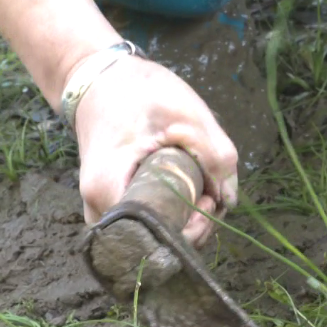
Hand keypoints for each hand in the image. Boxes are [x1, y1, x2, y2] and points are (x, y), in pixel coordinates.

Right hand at [71, 55, 238, 246]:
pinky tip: (188, 193)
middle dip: (193, 226)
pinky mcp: (114, 211)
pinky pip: (149, 227)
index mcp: (108, 190)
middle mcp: (100, 212)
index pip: (156, 236)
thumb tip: (228, 201)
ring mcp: (104, 215)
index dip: (191, 227)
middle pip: (156, 245)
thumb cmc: (137, 92)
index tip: (206, 199)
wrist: (98, 82)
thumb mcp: (186, 114)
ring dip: (186, 220)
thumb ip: (215, 157)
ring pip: (154, 238)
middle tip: (210, 193)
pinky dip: (174, 216)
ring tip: (201, 188)